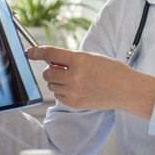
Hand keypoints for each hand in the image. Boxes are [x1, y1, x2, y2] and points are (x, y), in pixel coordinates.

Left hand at [26, 46, 154, 118]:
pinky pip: (58, 96)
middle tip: (62, 69)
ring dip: (58, 81)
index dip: (37, 52)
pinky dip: (63, 91)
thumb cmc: (112, 71)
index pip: (51, 53)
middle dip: (52, 69)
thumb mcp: (92, 57)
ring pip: (51, 84)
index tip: (29, 52)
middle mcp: (75, 76)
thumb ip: (72, 58)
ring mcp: (74, 91)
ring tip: (74, 79)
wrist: (126, 89)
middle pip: (47, 72)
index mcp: (80, 60)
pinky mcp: (75, 103)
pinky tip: (76, 88)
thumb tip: (52, 61)